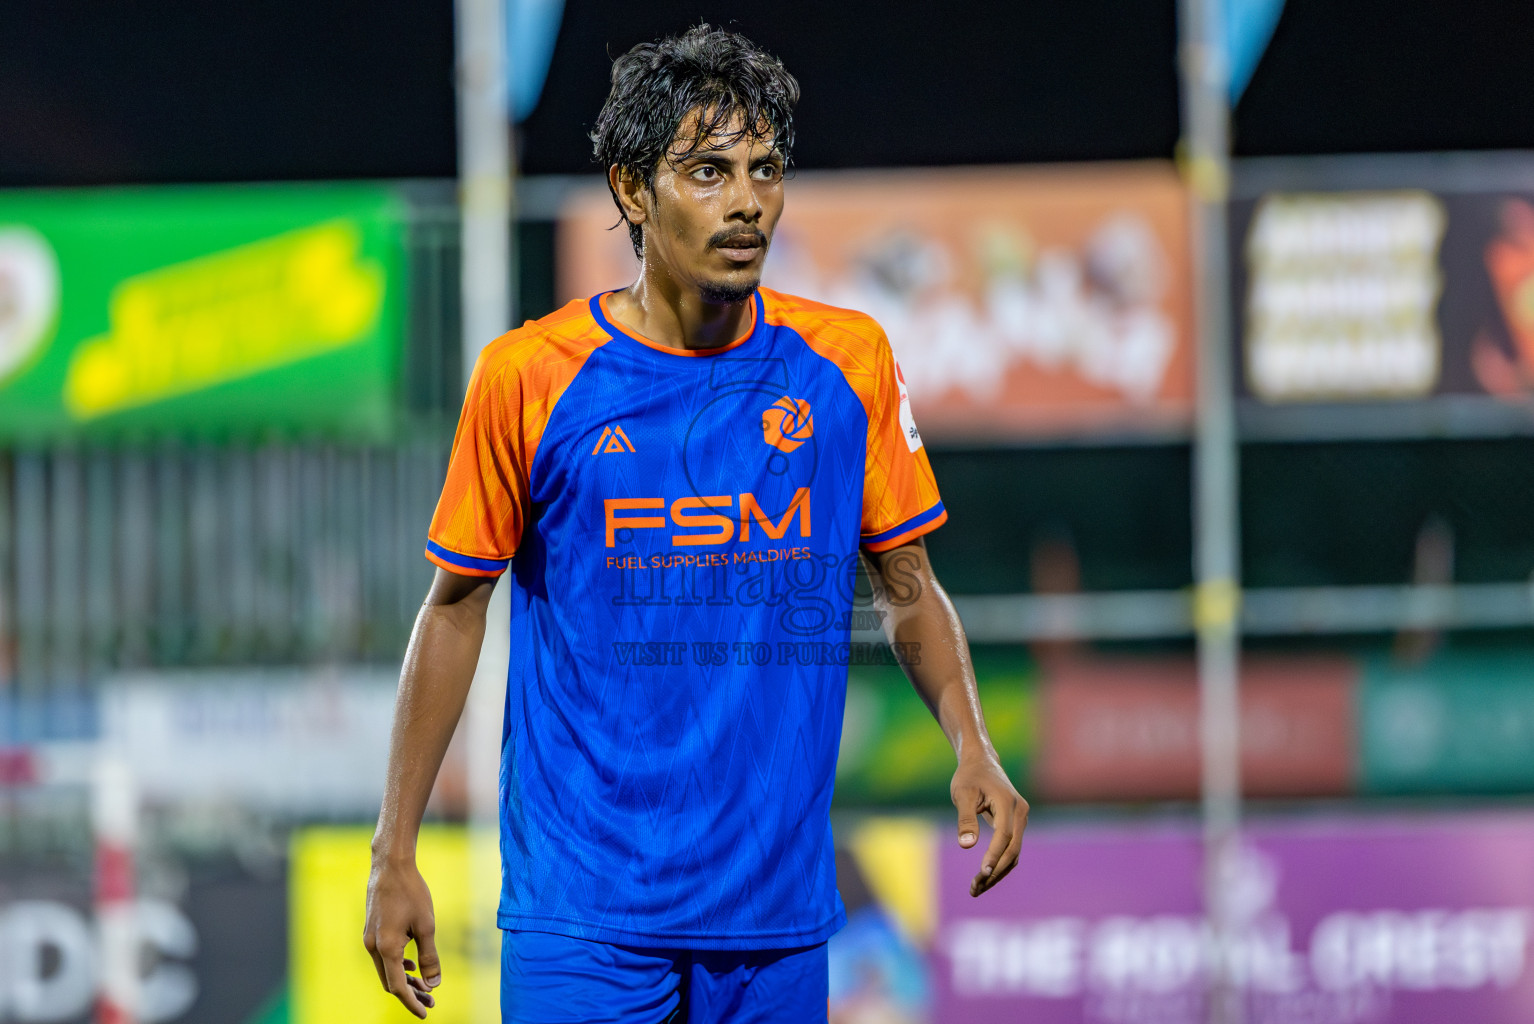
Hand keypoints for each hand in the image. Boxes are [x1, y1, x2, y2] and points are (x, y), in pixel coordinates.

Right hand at [363, 857, 441, 1017]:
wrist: (390, 865)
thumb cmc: (411, 892)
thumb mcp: (426, 925)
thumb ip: (430, 957)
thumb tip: (434, 983)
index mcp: (387, 948)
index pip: (398, 987)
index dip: (412, 1002)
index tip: (426, 1014)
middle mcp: (373, 947)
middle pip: (390, 981)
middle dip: (410, 993)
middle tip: (432, 1000)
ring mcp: (369, 939)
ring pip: (386, 969)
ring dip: (404, 979)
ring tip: (425, 985)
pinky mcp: (371, 931)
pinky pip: (382, 957)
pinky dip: (397, 965)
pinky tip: (412, 963)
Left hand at [951, 753, 1028, 896]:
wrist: (981, 762)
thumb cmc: (969, 777)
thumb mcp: (962, 794)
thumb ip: (965, 819)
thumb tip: (966, 845)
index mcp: (1008, 803)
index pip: (1004, 836)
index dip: (994, 856)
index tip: (981, 874)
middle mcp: (1020, 812)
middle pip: (1012, 849)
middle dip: (995, 871)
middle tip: (974, 889)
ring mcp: (1021, 819)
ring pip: (1013, 853)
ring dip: (997, 872)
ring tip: (976, 888)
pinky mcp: (1016, 824)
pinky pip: (1011, 848)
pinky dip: (999, 863)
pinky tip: (984, 876)